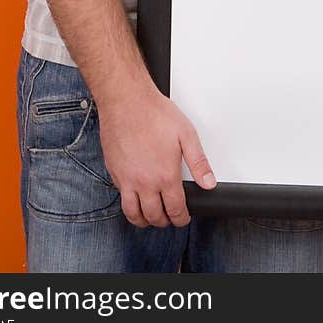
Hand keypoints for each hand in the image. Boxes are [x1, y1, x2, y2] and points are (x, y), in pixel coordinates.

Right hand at [97, 84, 216, 227]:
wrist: (126, 101)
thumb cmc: (155, 113)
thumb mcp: (186, 134)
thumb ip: (199, 162)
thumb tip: (209, 182)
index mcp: (165, 175)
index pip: (175, 209)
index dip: (182, 218)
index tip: (183, 217)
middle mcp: (144, 182)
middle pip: (154, 216)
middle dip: (165, 221)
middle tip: (170, 218)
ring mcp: (126, 180)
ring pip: (134, 214)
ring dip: (144, 220)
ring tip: (151, 217)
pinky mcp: (114, 173)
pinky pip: (120, 198)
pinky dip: (129, 205)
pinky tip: (135, 198)